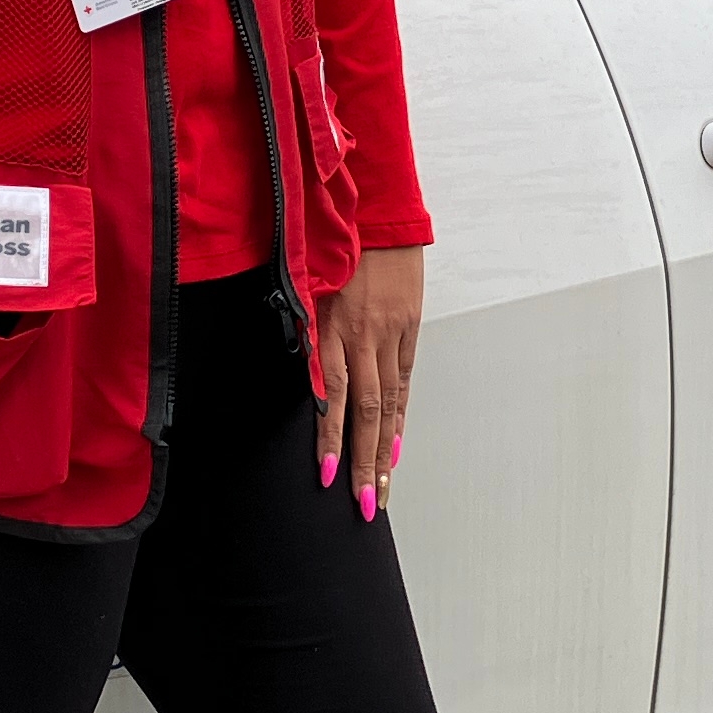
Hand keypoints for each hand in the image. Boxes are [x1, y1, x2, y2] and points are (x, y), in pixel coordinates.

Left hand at [310, 246, 423, 520]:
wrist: (381, 208)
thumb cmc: (336, 242)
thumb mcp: (309, 283)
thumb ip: (305, 330)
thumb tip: (302, 377)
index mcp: (334, 325)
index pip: (333, 395)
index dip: (330, 438)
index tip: (328, 475)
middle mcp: (366, 335)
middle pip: (366, 411)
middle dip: (364, 462)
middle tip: (364, 504)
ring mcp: (392, 334)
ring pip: (389, 403)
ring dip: (384, 451)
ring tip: (381, 489)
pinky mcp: (410, 327)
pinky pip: (403, 381)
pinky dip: (399, 417)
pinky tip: (395, 445)